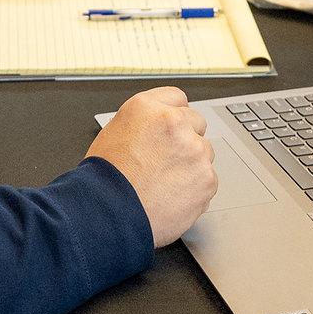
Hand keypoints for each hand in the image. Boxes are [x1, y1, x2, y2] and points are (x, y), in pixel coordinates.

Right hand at [86, 87, 216, 246]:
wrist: (108, 214)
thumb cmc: (104, 180)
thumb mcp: (113, 133)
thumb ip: (143, 123)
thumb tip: (159, 127)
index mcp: (147, 108)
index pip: (177, 98)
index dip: (173, 116)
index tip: (172, 129)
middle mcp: (174, 124)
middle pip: (196, 123)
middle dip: (186, 139)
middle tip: (166, 161)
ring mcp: (194, 151)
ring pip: (204, 152)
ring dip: (192, 164)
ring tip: (165, 183)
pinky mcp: (206, 179)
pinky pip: (208, 180)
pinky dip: (195, 189)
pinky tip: (173, 197)